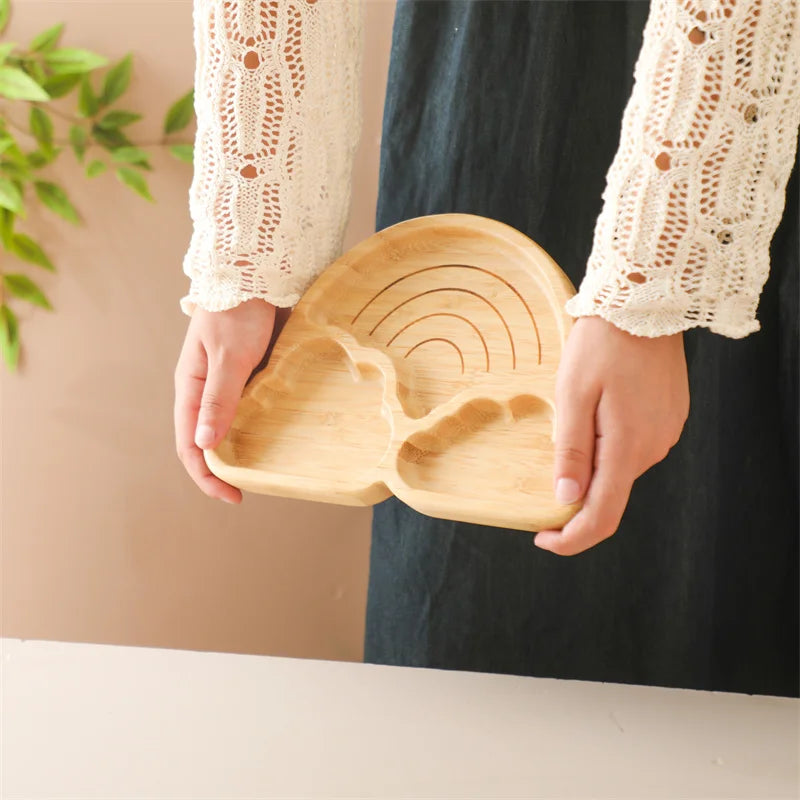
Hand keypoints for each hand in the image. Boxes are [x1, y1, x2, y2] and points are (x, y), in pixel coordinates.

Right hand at [174, 298, 278, 503]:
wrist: (259, 273)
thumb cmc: (236, 312)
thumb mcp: (227, 358)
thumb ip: (218, 399)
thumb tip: (205, 444)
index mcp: (191, 388)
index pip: (190, 444)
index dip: (207, 475)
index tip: (233, 496)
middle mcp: (209, 390)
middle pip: (211, 439)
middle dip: (228, 467)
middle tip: (257, 486)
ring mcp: (234, 382)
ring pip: (236, 425)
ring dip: (249, 447)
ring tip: (272, 467)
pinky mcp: (257, 372)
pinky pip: (257, 406)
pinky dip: (266, 424)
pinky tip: (286, 435)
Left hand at [534, 315, 689, 555]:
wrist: (644, 303)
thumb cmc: (602, 344)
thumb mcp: (573, 394)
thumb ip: (571, 450)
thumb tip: (566, 499)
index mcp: (628, 447)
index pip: (602, 516)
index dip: (571, 537)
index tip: (542, 537)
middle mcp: (654, 448)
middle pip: (610, 493)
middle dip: (576, 494)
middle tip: (545, 467)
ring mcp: (666, 434)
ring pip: (621, 469)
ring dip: (593, 463)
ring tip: (575, 419)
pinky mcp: (669, 419)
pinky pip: (634, 447)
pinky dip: (610, 445)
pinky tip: (598, 413)